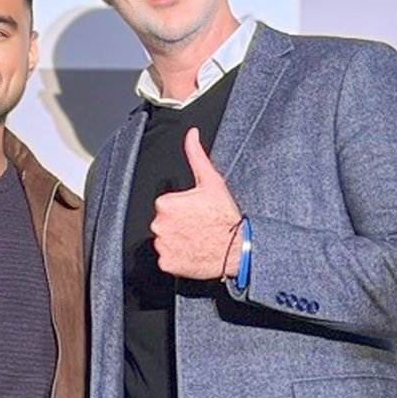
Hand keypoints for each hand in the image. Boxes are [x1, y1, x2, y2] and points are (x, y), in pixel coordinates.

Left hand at [150, 126, 243, 282]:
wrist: (237, 247)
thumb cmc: (225, 215)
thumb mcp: (211, 180)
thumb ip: (196, 154)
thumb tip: (191, 134)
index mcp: (165, 204)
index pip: (165, 205)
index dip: (182, 207)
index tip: (195, 212)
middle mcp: (159, 225)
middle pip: (163, 222)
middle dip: (177, 224)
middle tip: (197, 226)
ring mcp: (163, 245)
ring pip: (164, 240)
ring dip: (176, 240)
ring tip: (196, 238)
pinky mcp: (167, 263)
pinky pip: (167, 259)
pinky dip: (177, 257)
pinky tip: (192, 251)